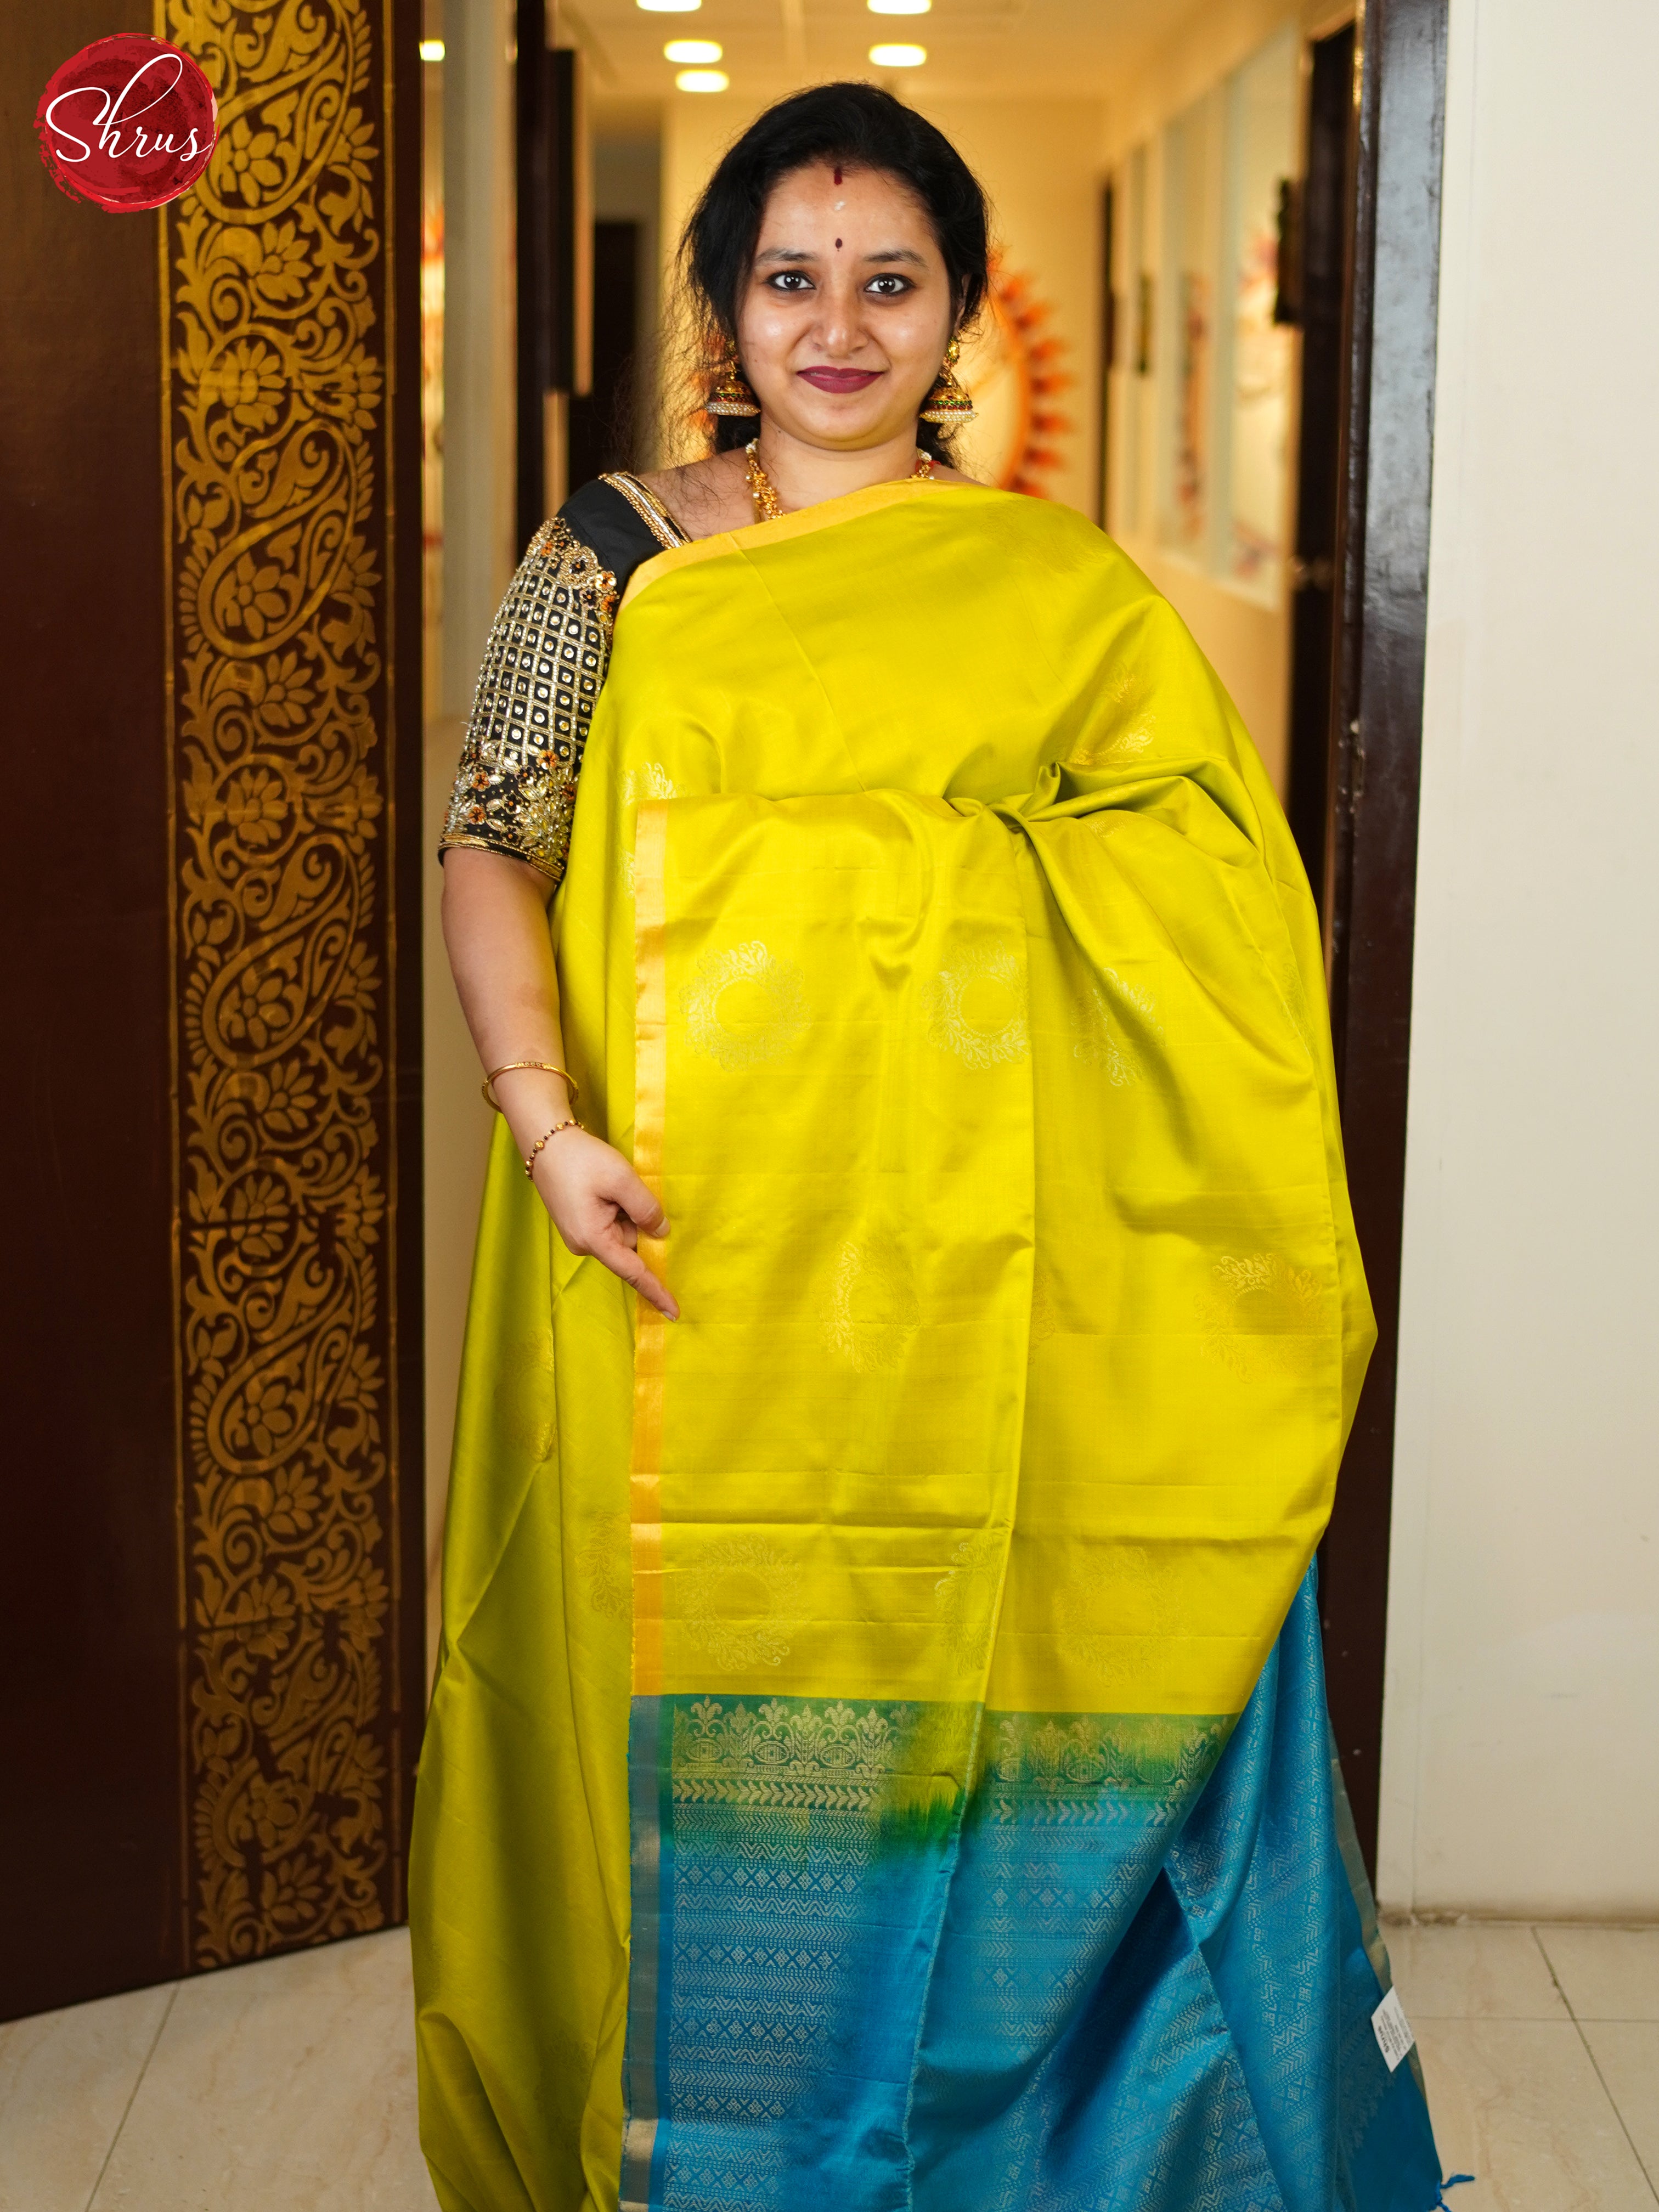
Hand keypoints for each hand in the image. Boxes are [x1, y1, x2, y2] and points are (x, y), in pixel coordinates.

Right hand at [533, 1128, 678, 1319]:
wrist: (545, 1142)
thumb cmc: (581, 1160)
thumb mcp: (620, 1179)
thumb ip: (645, 1208)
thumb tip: (661, 1232)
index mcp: (593, 1240)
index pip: (633, 1272)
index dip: (655, 1290)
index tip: (674, 1313)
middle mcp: (585, 1244)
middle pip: (630, 1245)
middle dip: (639, 1221)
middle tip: (627, 1187)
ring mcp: (580, 1234)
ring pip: (622, 1231)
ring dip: (627, 1210)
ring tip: (612, 1180)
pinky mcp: (579, 1222)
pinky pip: (611, 1223)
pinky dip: (619, 1207)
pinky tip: (608, 1185)